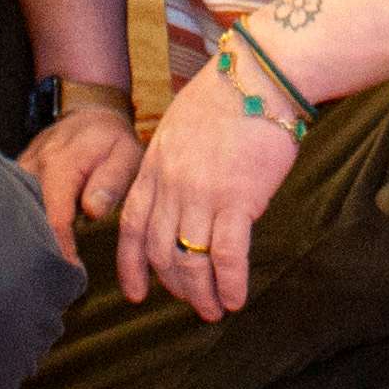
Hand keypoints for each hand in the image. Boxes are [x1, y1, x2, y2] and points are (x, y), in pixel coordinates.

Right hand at [18, 95, 142, 264]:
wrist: (91, 115)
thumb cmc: (112, 141)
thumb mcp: (126, 155)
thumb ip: (112, 182)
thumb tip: (92, 211)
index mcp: (59, 164)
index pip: (54, 217)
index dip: (61, 248)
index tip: (71, 273)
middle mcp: (32, 166)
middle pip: (26, 217)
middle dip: (38, 247)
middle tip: (53, 277)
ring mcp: (21, 169)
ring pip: (16, 210)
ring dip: (28, 235)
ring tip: (40, 264)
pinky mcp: (18, 174)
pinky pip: (15, 202)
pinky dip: (24, 221)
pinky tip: (34, 241)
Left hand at [120, 62, 303, 319]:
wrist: (258, 78)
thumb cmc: (226, 98)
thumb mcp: (179, 128)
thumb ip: (172, 166)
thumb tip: (180, 199)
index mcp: (155, 167)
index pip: (133, 226)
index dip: (131, 264)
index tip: (135, 292)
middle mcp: (172, 186)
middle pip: (161, 250)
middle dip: (174, 286)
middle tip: (190, 303)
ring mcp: (202, 194)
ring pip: (191, 259)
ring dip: (201, 293)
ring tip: (213, 310)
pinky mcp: (238, 199)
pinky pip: (228, 255)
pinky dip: (230, 284)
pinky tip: (236, 300)